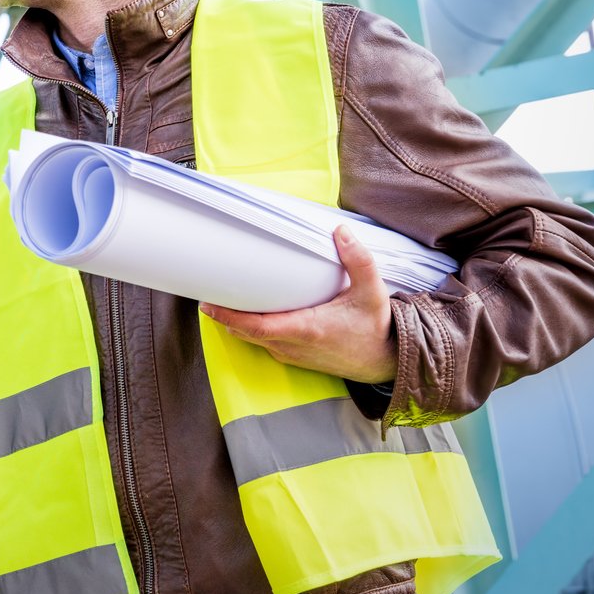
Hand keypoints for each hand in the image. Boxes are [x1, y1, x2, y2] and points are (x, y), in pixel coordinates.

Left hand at [199, 226, 397, 385]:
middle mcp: (294, 346)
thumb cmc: (376, 327)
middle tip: (207, 294)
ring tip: (219, 300)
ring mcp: (292, 355)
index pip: (258, 326)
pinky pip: (263, 344)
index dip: (230, 317)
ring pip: (252, 339)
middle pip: (246, 332)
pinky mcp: (294, 358)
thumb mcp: (372, 291)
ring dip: (234, 323)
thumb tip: (340, 232)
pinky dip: (249, 330)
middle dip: (224, 316)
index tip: (209, 305)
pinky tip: (246, 313)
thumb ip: (357, 261)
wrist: (386, 361)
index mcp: (308, 329)